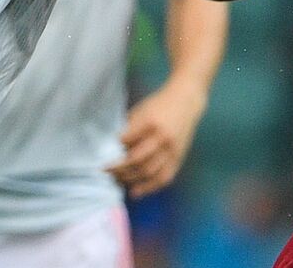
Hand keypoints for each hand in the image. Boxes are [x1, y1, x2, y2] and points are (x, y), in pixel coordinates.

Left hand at [106, 80, 206, 198]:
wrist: (186, 100)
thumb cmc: (160, 104)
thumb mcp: (141, 110)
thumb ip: (130, 129)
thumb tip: (115, 148)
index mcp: (151, 123)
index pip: (127, 141)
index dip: (114, 149)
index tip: (106, 153)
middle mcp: (162, 138)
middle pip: (137, 161)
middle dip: (118, 169)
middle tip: (106, 171)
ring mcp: (172, 149)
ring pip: (149, 172)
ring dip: (131, 180)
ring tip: (117, 180)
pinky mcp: (179, 157)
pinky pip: (164, 177)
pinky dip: (149, 187)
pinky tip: (135, 191)